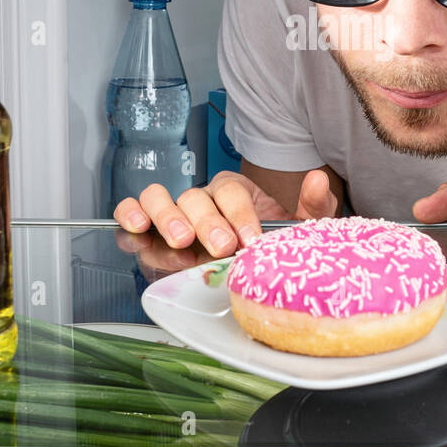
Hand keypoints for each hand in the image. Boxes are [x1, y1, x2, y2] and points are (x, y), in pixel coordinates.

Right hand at [111, 168, 338, 257]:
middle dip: (207, 222)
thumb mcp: (298, 227)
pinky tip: (137, 229)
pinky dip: (129, 217)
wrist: (251, 267)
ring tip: (182, 242)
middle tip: (221, 246)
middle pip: (194, 197)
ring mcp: (172, 215)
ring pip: (158, 199)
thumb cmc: (268, 244)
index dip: (239, 214)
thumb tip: (318, 179)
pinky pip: (132, 214)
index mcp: (233, 193)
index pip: (230, 192)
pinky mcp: (149, 234)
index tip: (250, 240)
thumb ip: (311, 205)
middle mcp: (200, 200)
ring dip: (167, 218)